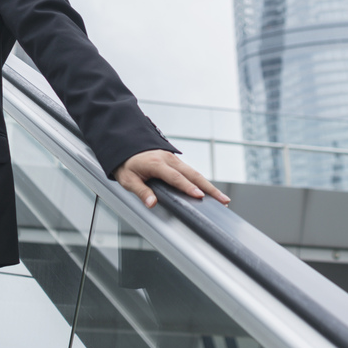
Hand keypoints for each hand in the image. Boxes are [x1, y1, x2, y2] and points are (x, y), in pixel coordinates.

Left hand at [115, 149, 229, 208]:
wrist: (124, 144)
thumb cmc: (126, 164)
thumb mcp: (128, 180)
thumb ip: (141, 192)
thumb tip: (152, 203)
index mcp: (156, 164)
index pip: (176, 178)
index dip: (188, 188)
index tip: (200, 196)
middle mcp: (168, 159)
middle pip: (193, 175)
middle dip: (209, 188)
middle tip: (223, 200)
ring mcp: (173, 159)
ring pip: (194, 173)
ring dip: (208, 185)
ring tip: (221, 198)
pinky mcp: (175, 161)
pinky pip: (190, 171)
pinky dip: (201, 181)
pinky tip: (208, 190)